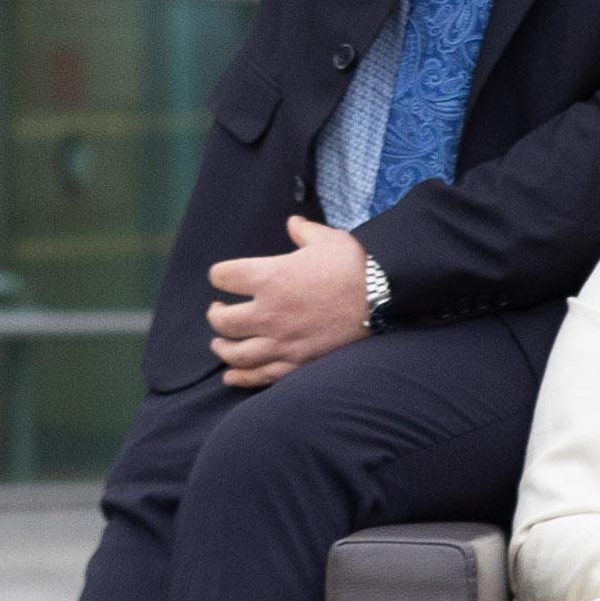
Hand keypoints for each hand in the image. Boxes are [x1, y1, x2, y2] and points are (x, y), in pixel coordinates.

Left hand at [203, 212, 370, 384]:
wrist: (383, 299)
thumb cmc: (354, 266)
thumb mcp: (328, 239)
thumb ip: (303, 231)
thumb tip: (293, 223)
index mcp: (270, 277)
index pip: (223, 277)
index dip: (220, 275)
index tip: (224, 277)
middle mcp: (268, 312)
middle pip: (223, 320)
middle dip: (216, 315)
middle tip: (219, 311)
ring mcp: (282, 341)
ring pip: (235, 352)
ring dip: (222, 347)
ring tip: (220, 342)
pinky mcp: (297, 361)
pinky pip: (260, 374)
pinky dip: (241, 377)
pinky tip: (232, 375)